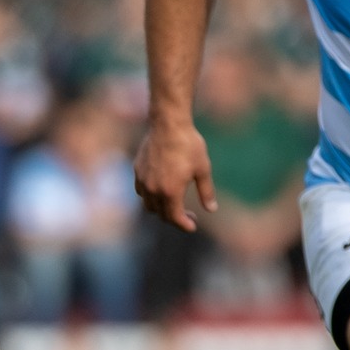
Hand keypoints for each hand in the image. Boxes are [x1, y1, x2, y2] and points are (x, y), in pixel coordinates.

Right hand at [134, 116, 215, 231]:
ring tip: (174, 204)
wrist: (168, 123)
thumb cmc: (188, 145)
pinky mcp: (137, 171)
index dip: (185, 225)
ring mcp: (143, 181)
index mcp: (171, 192)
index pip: (175, 218)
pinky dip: (151, 197)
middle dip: (176, 218)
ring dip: (161, 209)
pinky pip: (141, 192)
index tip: (193, 226)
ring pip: (149, 206)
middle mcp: (153, 190)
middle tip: (189, 215)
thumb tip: (212, 210)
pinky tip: (162, 189)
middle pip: (162, 215)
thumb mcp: (203, 169)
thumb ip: (206, 192)